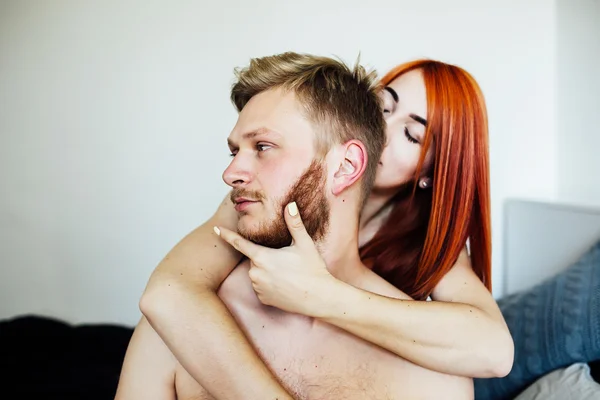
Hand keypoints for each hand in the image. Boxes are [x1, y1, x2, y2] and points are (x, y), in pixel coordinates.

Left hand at [214, 202, 334, 315]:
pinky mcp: (263, 299)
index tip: (216, 229)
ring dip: (267, 270)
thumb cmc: (312, 270)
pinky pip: (261, 286)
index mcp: (262, 257)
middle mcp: (256, 273)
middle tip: (286, 261)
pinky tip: (284, 284)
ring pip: (257, 273)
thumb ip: (294, 223)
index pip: (239, 243)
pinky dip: (269, 283)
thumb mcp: (304, 244)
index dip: (227, 235)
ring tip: (288, 273)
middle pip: (255, 258)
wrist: (318, 297)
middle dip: (266, 256)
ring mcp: (258, 287)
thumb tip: (290, 205)